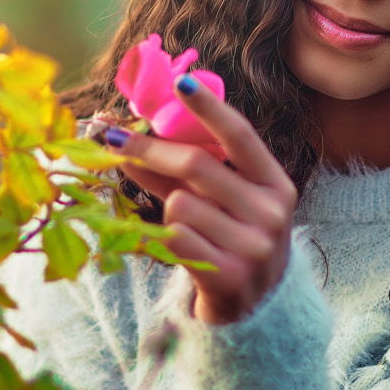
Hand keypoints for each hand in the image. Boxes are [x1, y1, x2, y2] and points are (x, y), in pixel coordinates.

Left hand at [106, 75, 297, 324]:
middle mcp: (272, 213)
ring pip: (179, 205)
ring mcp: (253, 247)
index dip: (209, 107)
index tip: (180, 82)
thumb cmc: (232, 239)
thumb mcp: (223, 201)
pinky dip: (163, 239)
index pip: (240, 136)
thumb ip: (186, 167)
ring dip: (167, 211)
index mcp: (276, 184)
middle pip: (196, 166)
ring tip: (186, 229)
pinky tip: (180, 249)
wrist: (255, 308)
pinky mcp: (228, 277)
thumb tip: (128, 130)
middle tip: (112, 138)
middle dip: (148, 150)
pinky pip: (174, 239)